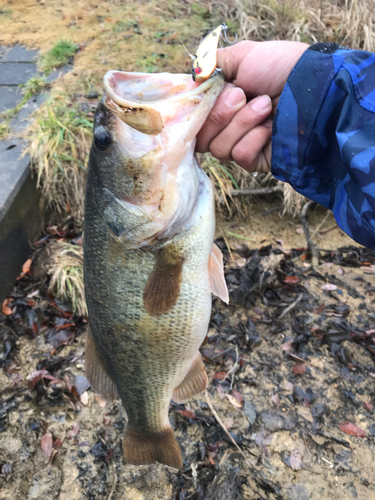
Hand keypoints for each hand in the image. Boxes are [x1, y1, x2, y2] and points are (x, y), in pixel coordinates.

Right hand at [196, 40, 308, 171]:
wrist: (316, 88)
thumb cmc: (282, 68)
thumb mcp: (243, 56)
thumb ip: (213, 64)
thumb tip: (192, 79)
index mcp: (222, 103)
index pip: (193, 120)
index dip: (196, 112)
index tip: (207, 96)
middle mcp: (228, 126)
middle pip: (201, 137)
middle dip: (220, 114)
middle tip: (244, 95)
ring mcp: (242, 143)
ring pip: (218, 148)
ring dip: (241, 123)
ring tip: (265, 107)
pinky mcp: (257, 160)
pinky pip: (239, 155)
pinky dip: (253, 139)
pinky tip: (269, 128)